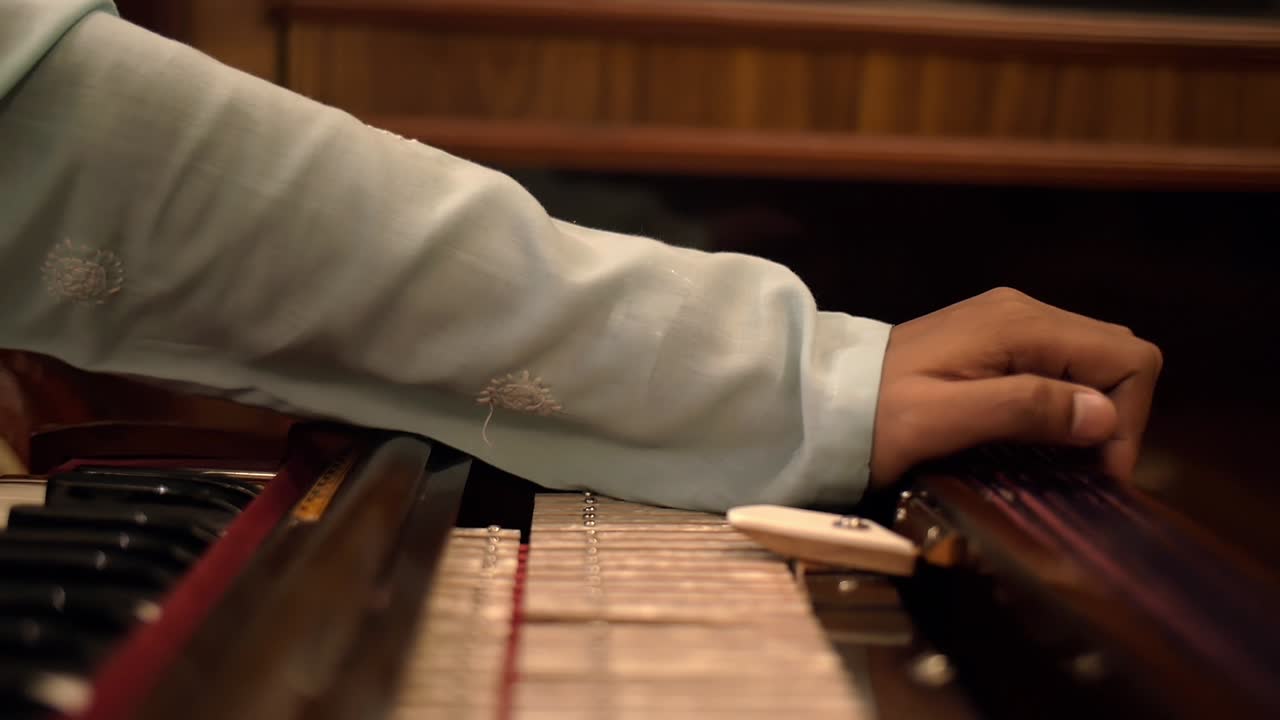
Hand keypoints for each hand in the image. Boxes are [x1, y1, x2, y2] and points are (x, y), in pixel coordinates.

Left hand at [870, 288, 1162, 485]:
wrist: (820, 398)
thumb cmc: (875, 416)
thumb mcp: (944, 420)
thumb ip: (1023, 409)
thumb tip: (1103, 415)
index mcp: (1020, 325)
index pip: (1127, 358)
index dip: (1127, 418)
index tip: (1095, 471)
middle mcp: (1023, 312)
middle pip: (1115, 355)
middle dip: (1113, 415)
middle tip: (1079, 469)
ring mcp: (1007, 323)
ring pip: (1089, 362)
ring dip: (1087, 412)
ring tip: (1057, 458)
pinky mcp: (993, 341)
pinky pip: (1057, 366)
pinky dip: (1062, 402)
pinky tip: (1035, 436)